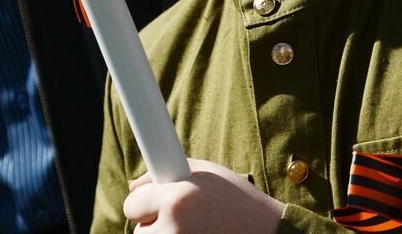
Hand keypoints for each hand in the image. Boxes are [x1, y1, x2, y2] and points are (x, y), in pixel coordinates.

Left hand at [123, 159, 284, 233]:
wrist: (268, 233)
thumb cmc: (237, 199)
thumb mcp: (205, 174)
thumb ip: (165, 175)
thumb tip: (133, 186)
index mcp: (176, 201)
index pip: (132, 204)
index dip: (144, 201)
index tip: (154, 200)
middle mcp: (174, 230)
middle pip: (138, 231)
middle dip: (153, 223)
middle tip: (179, 219)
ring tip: (191, 231)